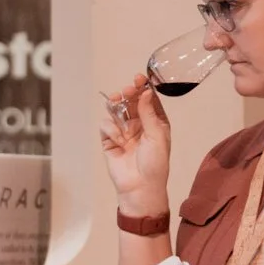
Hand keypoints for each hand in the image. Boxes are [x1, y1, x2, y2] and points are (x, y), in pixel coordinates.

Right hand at [98, 74, 172, 216]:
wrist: (139, 186)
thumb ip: (149, 113)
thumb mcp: (157, 136)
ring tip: (116, 102)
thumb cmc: (155, 163)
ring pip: (116, 111)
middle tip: (126, 90)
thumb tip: (145, 92)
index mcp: (155, 123)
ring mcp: (123, 132)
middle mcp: (139, 125)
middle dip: (128, 94)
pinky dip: (110, 129)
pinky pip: (106, 125)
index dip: (143, 88)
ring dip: (116, 105)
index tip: (138, 78)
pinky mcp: (109, 140)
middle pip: (131, 102)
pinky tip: (118, 138)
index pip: (148, 100)